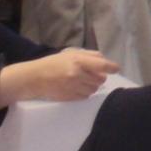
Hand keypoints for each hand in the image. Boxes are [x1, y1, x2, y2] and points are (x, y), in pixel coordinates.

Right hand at [1, 49, 117, 104]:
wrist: (33, 78)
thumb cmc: (52, 63)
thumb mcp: (70, 54)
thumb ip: (89, 56)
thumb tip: (104, 60)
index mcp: (78, 61)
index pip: (102, 65)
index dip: (112, 67)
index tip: (116, 69)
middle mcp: (77, 74)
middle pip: (100, 79)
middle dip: (100, 77)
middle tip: (94, 75)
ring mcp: (72, 87)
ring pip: (93, 89)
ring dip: (93, 86)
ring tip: (85, 81)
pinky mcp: (68, 97)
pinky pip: (85, 97)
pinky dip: (85, 93)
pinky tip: (79, 88)